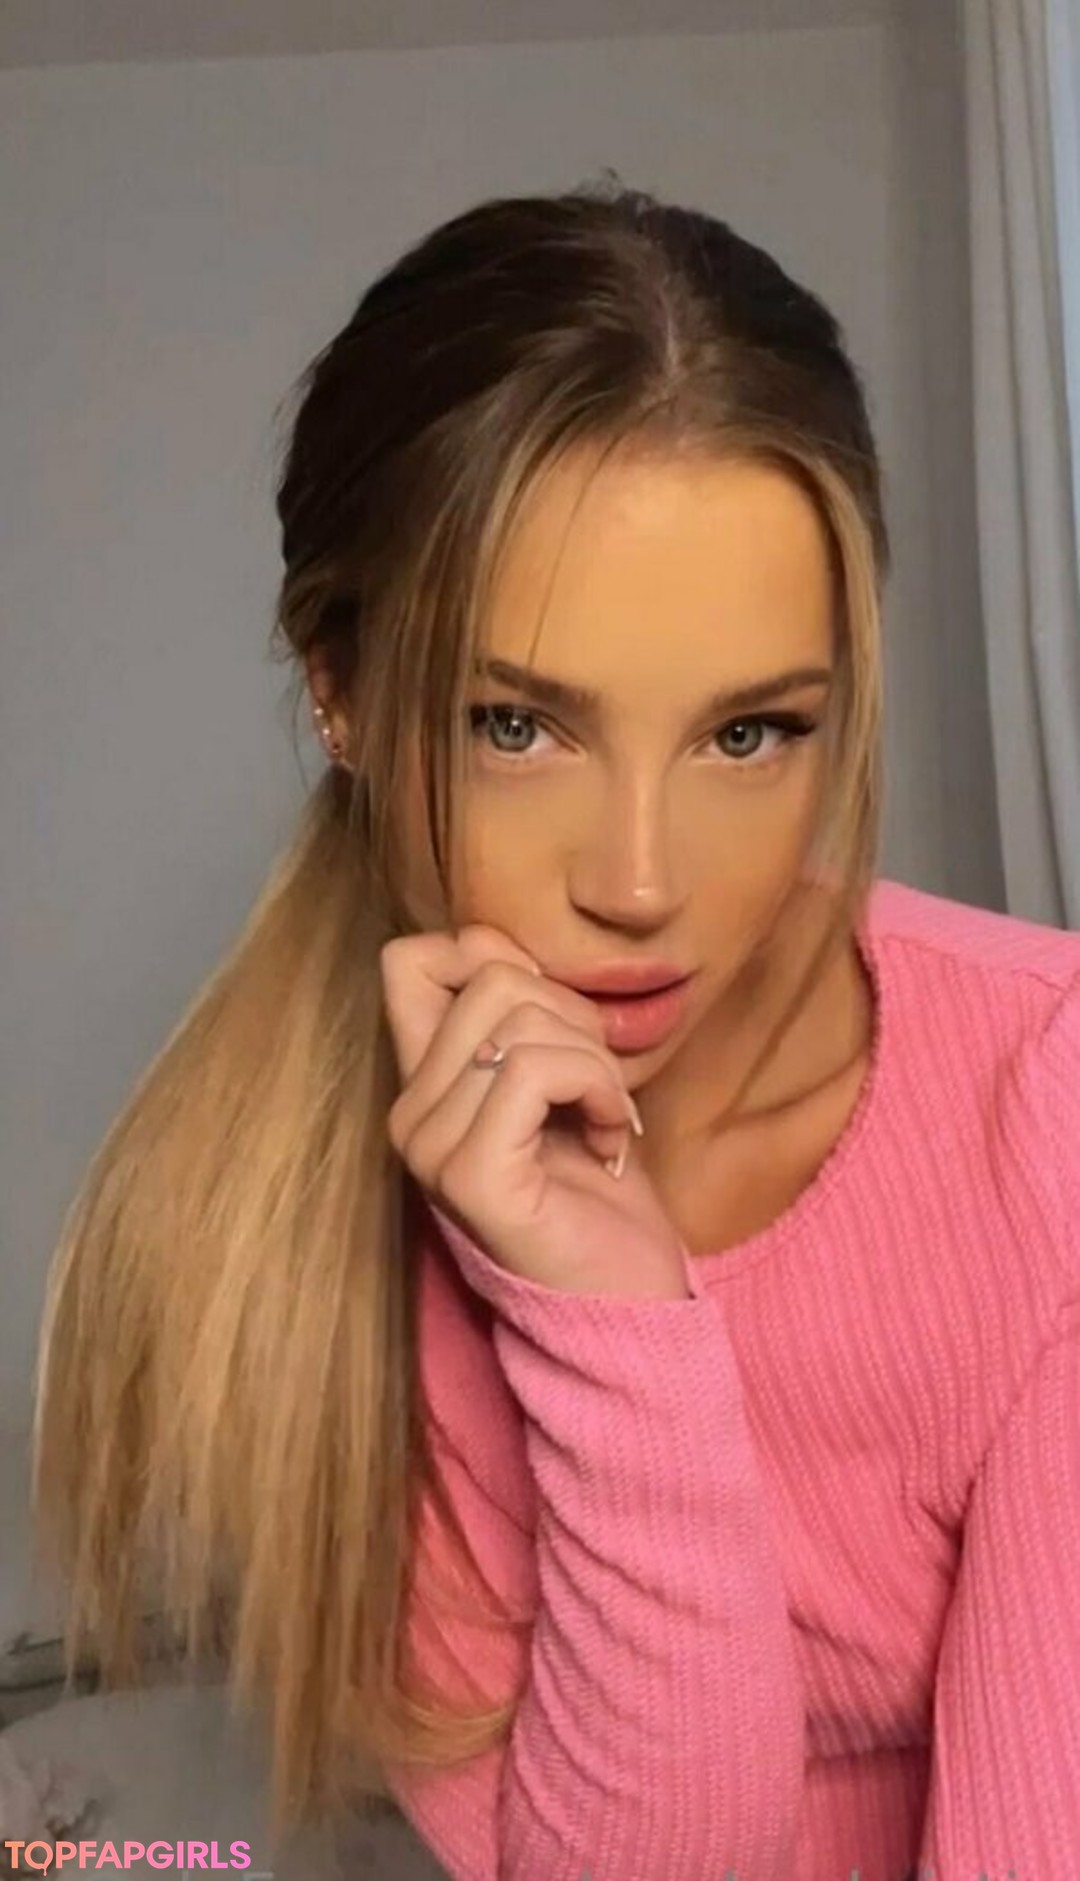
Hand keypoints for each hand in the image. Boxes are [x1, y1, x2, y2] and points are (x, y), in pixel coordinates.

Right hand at [380, 924, 690, 1297]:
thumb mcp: (557, 1076)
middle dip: (572, 1016)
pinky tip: (609, 1140)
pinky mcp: (471, 1175)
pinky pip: (537, 1070)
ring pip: (520, 1021)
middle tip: (598, 1085)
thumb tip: (491, 941)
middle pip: (489, 977)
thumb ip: (517, 1013)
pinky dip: (598, 1090)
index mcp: (421, 1085)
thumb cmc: (598, 1191)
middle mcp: (410, 1115)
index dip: (487, 955)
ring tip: (606, 1119)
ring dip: (596, 1062)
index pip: (408, 960)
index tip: (550, 1017)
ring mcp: (431, 1148)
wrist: (628, 1301)